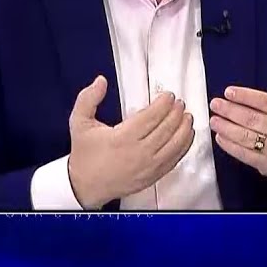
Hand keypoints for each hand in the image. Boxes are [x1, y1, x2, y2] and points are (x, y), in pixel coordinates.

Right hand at [67, 75, 195, 209]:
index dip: (163, 104)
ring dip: (184, 128)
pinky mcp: (153, 176)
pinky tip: (187, 135)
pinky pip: (175, 159)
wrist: (84, 186)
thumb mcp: (79, 123)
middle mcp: (138, 153)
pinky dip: (184, 146)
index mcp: (121, 139)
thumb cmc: (84, 153)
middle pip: (166, 129)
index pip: (151, 117)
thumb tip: (101, 80)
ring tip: (187, 115)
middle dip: (176, 112)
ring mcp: (148, 167)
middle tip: (180, 102)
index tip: (169, 95)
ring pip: (175, 144)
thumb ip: (88, 99)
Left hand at [209, 46, 266, 180]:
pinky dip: (230, 146)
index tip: (228, 91)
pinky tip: (219, 136)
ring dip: (226, 127)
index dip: (246, 97)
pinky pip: (245, 154)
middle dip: (231, 111)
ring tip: (213, 119)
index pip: (265, 103)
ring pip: (247, 136)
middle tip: (215, 103)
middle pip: (253, 119)